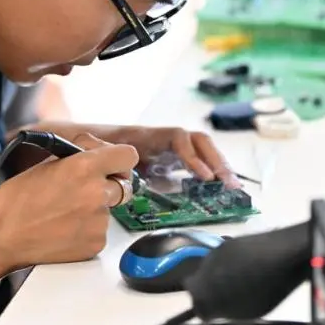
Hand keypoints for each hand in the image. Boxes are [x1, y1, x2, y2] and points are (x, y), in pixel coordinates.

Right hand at [0, 133, 138, 270]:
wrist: (2, 236)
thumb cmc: (18, 199)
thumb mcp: (49, 162)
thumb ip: (81, 153)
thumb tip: (100, 150)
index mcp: (85, 167)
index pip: (128, 156)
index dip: (120, 161)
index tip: (115, 166)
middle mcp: (96, 193)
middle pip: (124, 186)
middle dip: (110, 186)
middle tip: (87, 191)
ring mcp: (98, 222)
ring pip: (110, 210)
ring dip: (95, 210)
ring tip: (65, 213)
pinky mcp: (96, 244)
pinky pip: (101, 232)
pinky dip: (88, 231)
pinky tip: (65, 229)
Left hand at [98, 125, 240, 188]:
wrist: (92, 140)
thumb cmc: (98, 145)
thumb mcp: (101, 150)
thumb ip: (107, 156)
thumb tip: (115, 167)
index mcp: (149, 135)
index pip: (179, 139)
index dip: (192, 157)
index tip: (203, 177)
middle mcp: (165, 138)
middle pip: (199, 141)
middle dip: (216, 160)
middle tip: (228, 183)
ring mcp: (171, 147)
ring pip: (202, 150)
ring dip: (219, 166)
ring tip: (232, 186)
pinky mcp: (172, 160)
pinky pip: (196, 162)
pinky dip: (211, 172)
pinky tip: (221, 188)